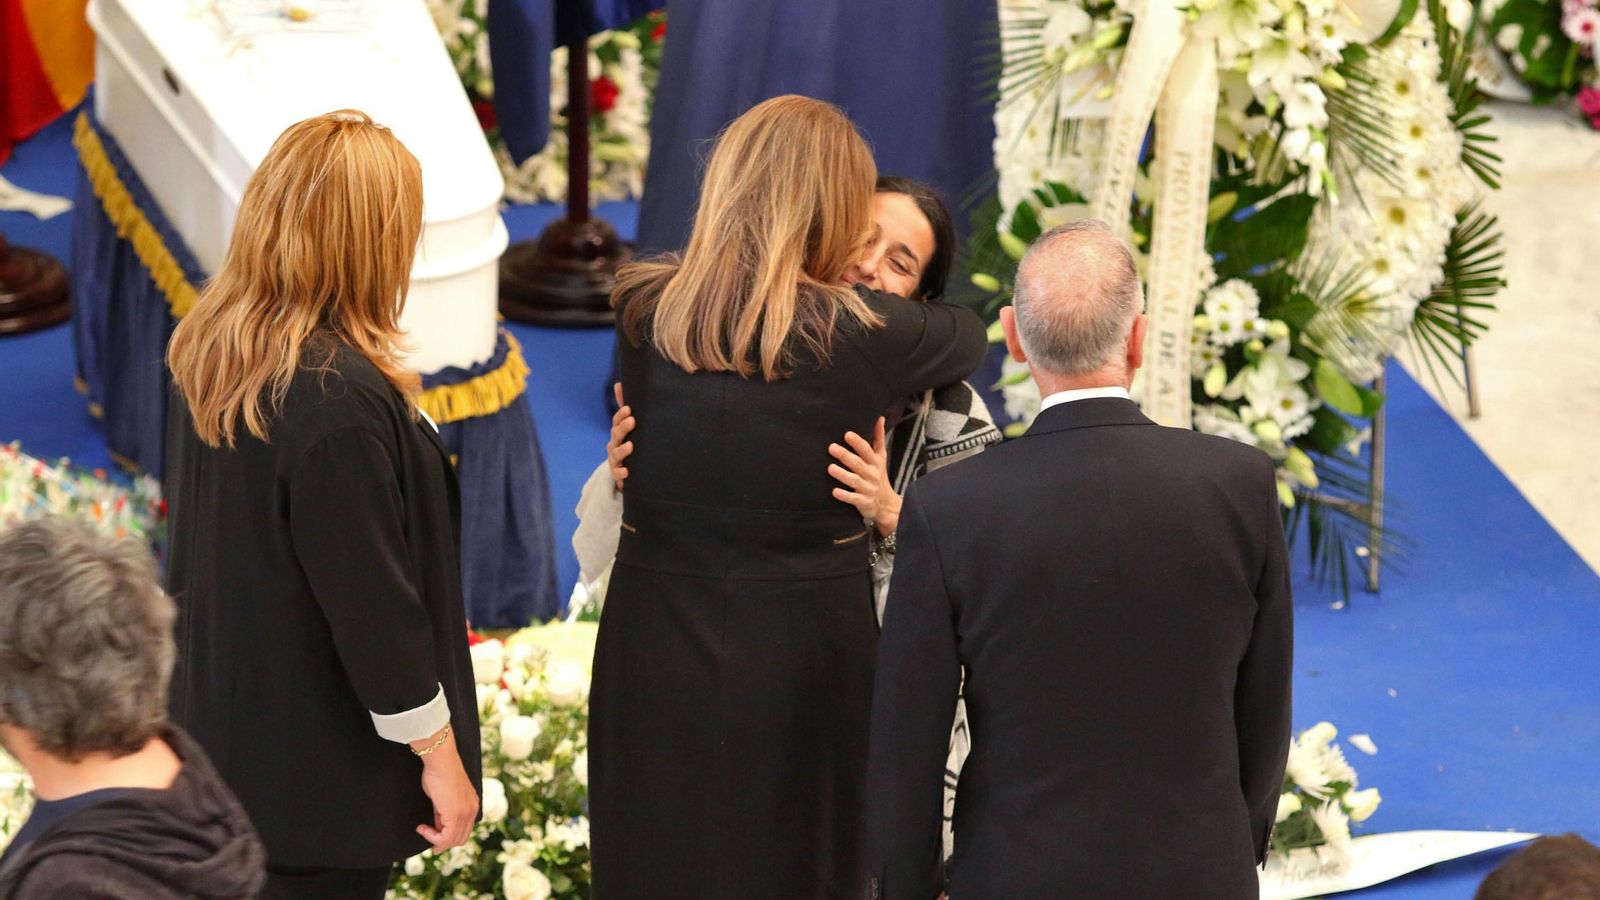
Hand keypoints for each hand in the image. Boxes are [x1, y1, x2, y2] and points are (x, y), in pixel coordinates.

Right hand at [412, 726, 478, 851]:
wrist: (441, 760)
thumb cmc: (438, 773)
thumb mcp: (442, 797)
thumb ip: (443, 812)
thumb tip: (437, 826)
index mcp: (472, 804)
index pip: (464, 830)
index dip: (449, 837)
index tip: (433, 835)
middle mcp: (472, 810)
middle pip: (461, 839)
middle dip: (444, 843)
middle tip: (429, 842)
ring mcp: (466, 813)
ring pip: (454, 840)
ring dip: (436, 840)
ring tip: (423, 829)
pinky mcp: (456, 815)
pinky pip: (446, 838)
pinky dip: (433, 837)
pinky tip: (422, 828)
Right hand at [608, 383, 634, 492]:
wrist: (628, 470)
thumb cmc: (630, 443)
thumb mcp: (628, 425)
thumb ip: (624, 406)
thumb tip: (618, 384)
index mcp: (618, 431)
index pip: (617, 420)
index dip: (621, 415)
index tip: (629, 409)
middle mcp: (615, 444)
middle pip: (616, 434)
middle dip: (623, 427)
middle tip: (632, 420)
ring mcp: (615, 459)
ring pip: (615, 453)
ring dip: (622, 450)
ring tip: (630, 446)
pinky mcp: (618, 474)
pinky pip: (617, 473)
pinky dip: (621, 472)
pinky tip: (627, 471)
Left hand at [828, 417, 900, 536]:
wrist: (886, 504)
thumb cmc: (879, 475)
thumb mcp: (881, 456)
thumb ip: (879, 437)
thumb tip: (880, 417)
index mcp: (875, 461)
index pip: (867, 450)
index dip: (857, 443)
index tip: (847, 435)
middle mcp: (872, 474)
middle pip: (858, 463)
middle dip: (845, 455)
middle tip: (831, 447)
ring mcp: (867, 488)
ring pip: (854, 481)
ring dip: (842, 474)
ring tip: (830, 468)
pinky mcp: (863, 501)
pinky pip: (854, 499)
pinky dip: (845, 496)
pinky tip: (834, 491)